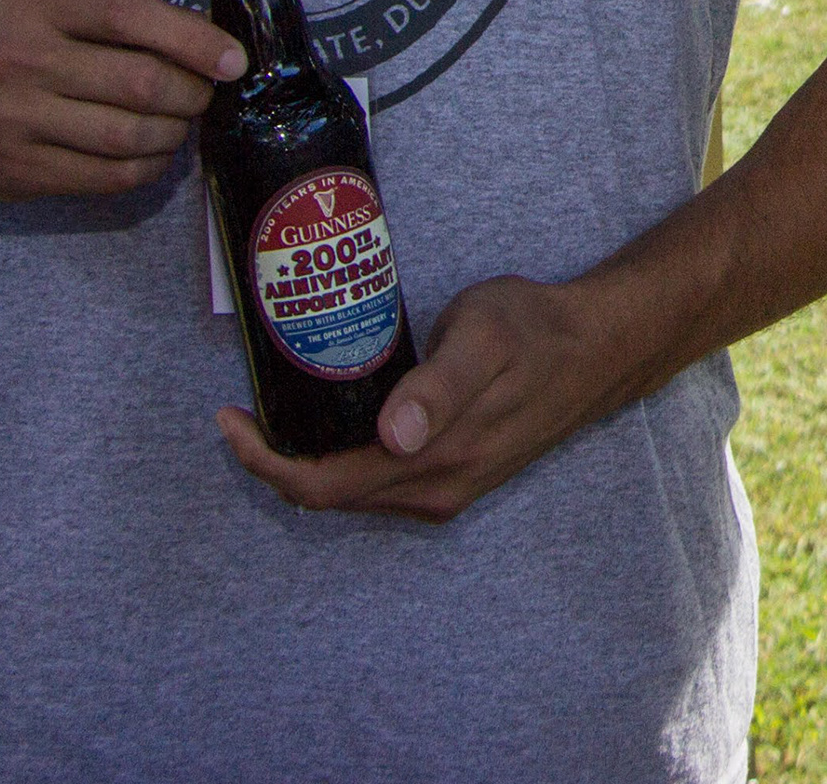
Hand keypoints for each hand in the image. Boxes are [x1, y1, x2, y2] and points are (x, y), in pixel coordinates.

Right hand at [0, 0, 240, 199]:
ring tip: (178, 124)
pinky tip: (150, 153)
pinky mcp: (10, 171)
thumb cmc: (5, 28)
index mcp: (40, 3)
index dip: (195, 42)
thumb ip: (121, 12)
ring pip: (125, 138)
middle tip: (203, 96)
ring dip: (172, 135)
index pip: (133, 17)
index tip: (234, 61)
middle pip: (139, 84)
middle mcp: (21, 60)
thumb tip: (209, 47)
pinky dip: (142, 167)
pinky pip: (101, 178)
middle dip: (191, 95)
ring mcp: (11, 121)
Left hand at [219, 273, 643, 521]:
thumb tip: (395, 436)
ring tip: (285, 407)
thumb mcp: (483, 338)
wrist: (597, 349)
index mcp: (433, 461)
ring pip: (354, 492)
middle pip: (330, 495)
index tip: (229, 419)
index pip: (323, 486)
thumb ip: (439, 387)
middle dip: (278, 459)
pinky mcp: (457, 477)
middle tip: (247, 406)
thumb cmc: (535, 330)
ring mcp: (447, 489)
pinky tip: (340, 417)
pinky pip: (380, 483)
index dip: (266, 461)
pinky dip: (344, 459)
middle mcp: (435, 489)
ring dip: (311, 460)